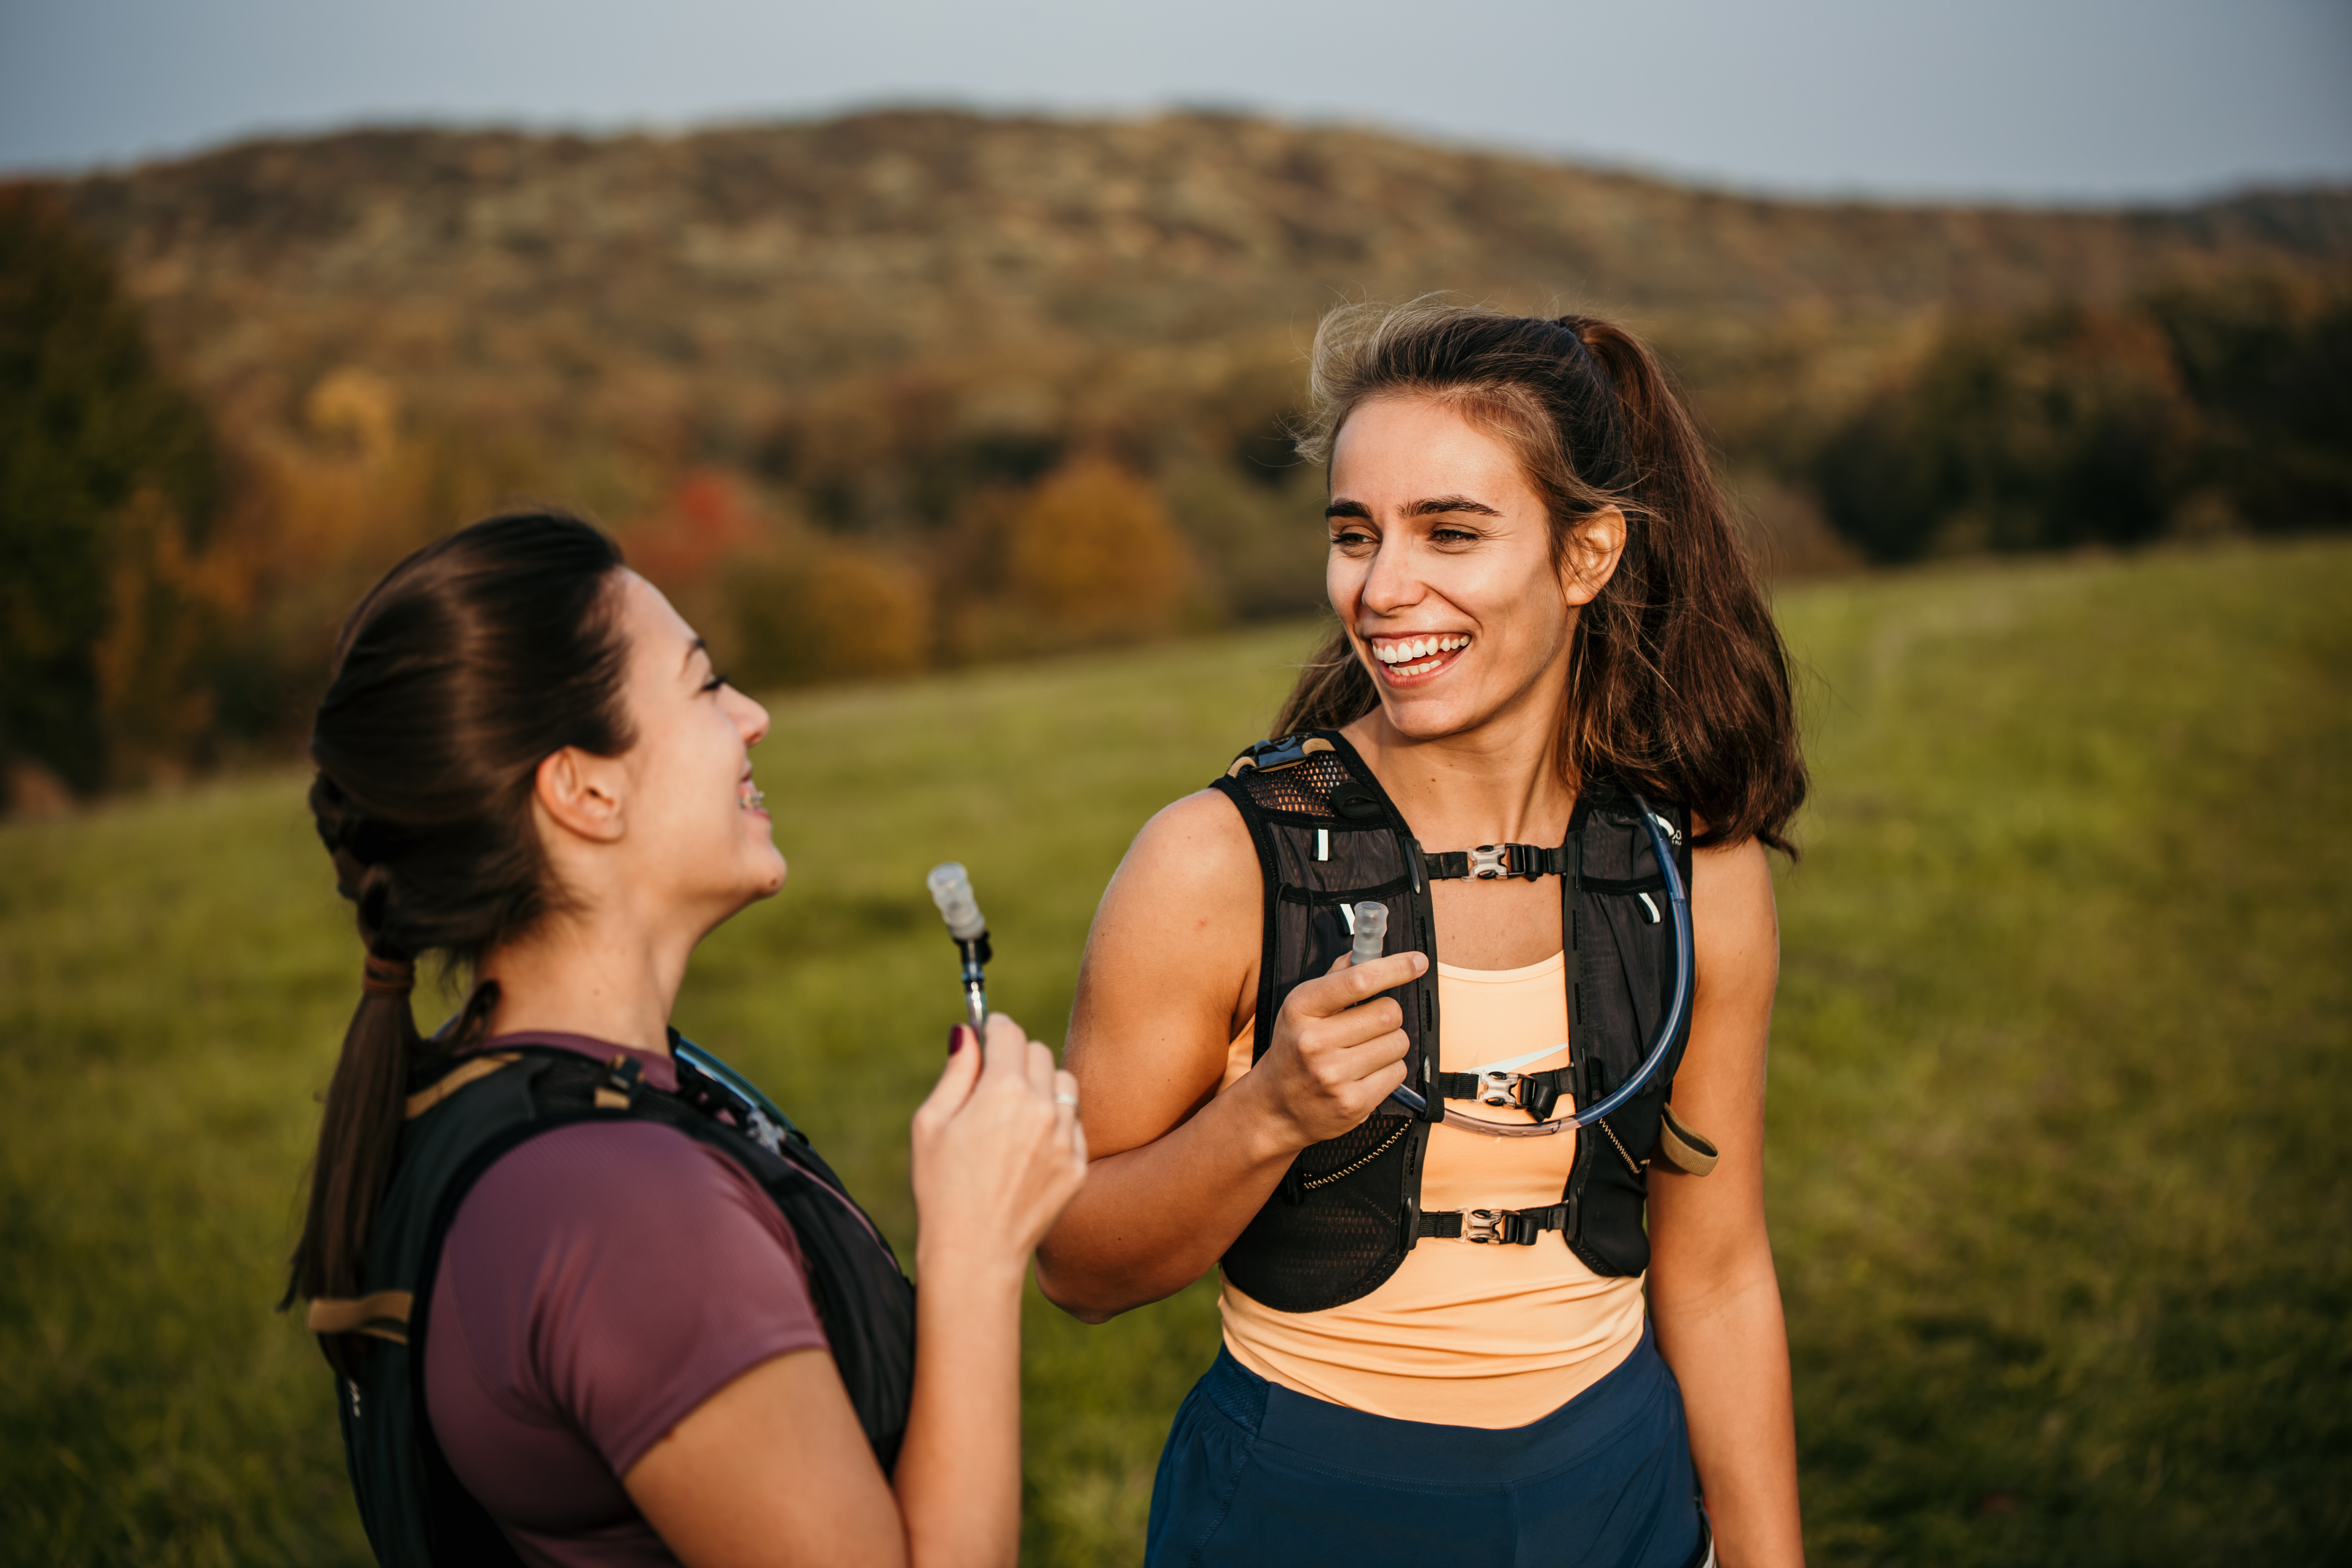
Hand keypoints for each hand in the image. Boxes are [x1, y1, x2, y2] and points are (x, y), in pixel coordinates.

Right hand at [910, 1014, 1088, 1284]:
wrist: (975, 1252)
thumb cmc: (940, 1187)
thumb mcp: (931, 1123)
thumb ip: (956, 1071)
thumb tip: (967, 1032)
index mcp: (1002, 1090)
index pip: (1009, 1031)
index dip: (993, 1030)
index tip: (986, 1038)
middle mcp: (1042, 1107)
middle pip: (1038, 1051)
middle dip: (1015, 1057)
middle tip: (993, 1084)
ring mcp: (1065, 1138)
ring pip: (1063, 1084)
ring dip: (1042, 1087)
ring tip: (1014, 1117)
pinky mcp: (1078, 1165)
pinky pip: (1074, 1123)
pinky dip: (1055, 1124)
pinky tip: (1029, 1149)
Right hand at [1246, 950, 1425, 1149]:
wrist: (1275, 1108)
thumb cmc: (1294, 1051)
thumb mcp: (1301, 1009)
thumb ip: (1334, 979)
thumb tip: (1367, 954)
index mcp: (1301, 1009)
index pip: (1358, 980)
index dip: (1395, 968)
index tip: (1418, 961)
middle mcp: (1314, 1042)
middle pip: (1389, 1013)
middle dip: (1388, 1016)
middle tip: (1370, 1026)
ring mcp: (1333, 1075)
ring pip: (1398, 1043)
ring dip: (1390, 1044)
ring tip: (1364, 1053)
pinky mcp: (1353, 1103)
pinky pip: (1398, 1072)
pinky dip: (1389, 1071)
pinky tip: (1365, 1074)